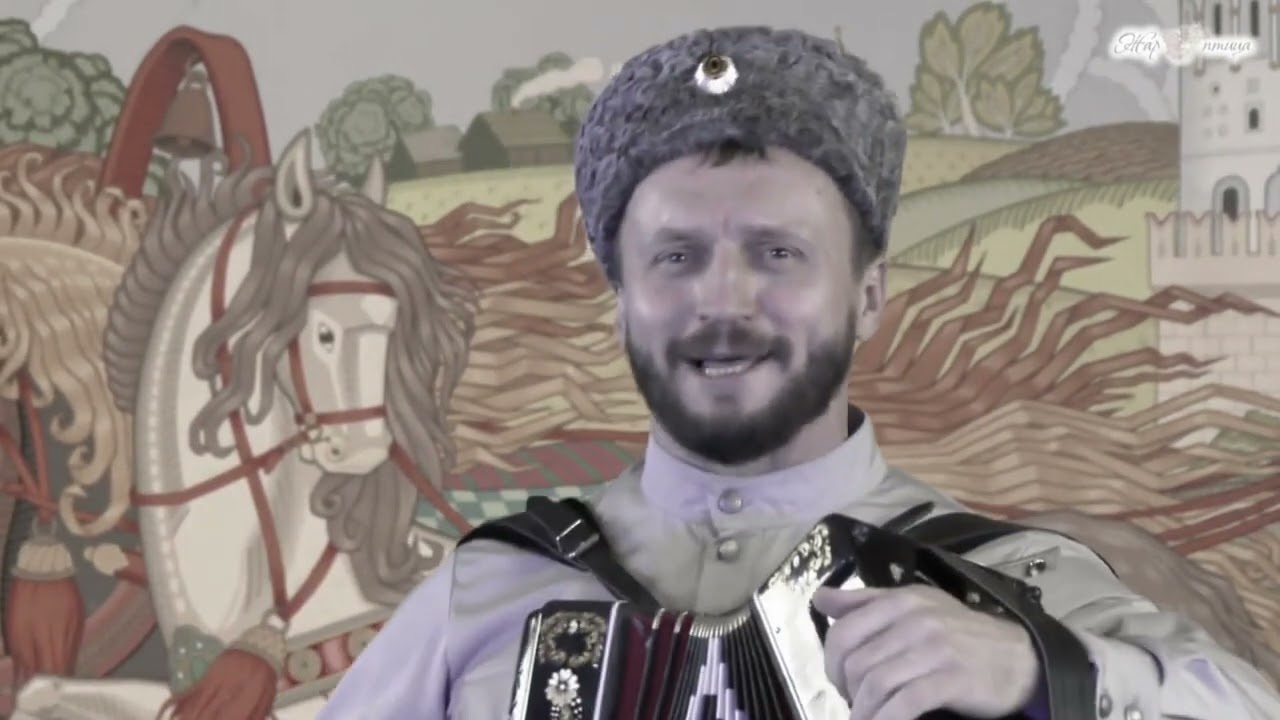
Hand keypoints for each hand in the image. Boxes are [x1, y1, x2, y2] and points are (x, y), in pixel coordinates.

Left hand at [812, 584, 1041, 719]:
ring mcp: (933, 649)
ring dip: (863, 712)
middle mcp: (914, 620)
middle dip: (847, 692)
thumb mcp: (913, 607)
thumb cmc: (959, 634)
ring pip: (875, 684)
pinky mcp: (951, 679)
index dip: (831, 663)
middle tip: (856, 705)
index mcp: (900, 601)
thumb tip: (819, 598)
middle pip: (855, 663)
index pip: (843, 631)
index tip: (840, 682)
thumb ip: (865, 603)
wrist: (1019, 658)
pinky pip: (904, 704)